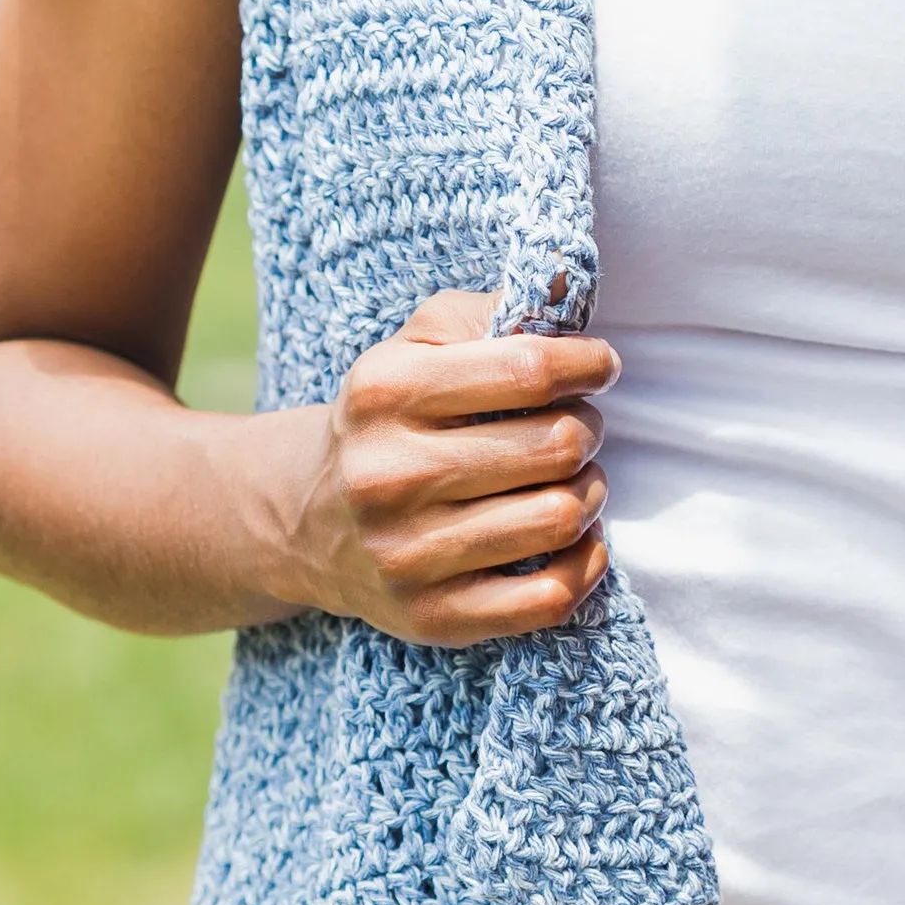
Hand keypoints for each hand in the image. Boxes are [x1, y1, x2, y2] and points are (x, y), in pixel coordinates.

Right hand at [287, 291, 613, 643]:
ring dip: (589, 493)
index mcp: (386, 392)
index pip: (529, 370)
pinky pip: (550, 598)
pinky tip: (574, 539)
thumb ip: (489, 310)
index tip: (598, 367)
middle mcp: (389, 475)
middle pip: (557, 445)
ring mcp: (408, 553)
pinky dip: (585, 563)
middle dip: (588, 429)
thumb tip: (567, 288)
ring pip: (560, 518)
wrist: (306, 517)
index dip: (588, 363)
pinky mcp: (432, 616)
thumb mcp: (416, 344)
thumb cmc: (390, 417)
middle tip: (575, 428)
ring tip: (572, 480)